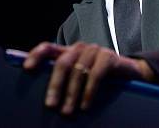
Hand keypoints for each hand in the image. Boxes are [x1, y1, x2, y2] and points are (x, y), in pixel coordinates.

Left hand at [23, 41, 154, 114]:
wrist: (131, 73)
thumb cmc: (101, 77)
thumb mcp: (81, 77)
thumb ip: (66, 80)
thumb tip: (48, 98)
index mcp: (69, 51)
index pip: (48, 47)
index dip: (36, 55)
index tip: (27, 68)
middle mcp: (81, 48)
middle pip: (62, 62)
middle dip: (55, 85)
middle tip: (51, 105)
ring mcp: (95, 50)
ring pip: (78, 71)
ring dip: (72, 94)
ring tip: (68, 111)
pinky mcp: (109, 57)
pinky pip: (96, 74)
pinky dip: (89, 91)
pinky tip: (85, 105)